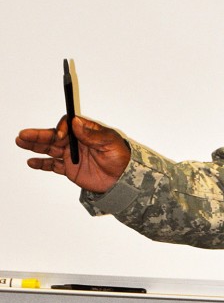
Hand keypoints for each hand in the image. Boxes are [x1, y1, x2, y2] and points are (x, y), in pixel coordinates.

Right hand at [16, 116, 130, 193]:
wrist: (123, 180)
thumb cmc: (121, 157)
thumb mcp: (110, 143)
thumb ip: (92, 134)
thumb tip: (76, 123)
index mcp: (85, 131)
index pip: (67, 125)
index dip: (61, 129)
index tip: (59, 137)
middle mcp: (75, 141)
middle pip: (53, 136)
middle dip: (38, 135)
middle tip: (24, 135)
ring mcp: (71, 155)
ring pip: (49, 149)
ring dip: (35, 146)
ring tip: (20, 142)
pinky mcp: (70, 169)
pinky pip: (53, 165)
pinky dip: (42, 164)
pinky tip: (31, 162)